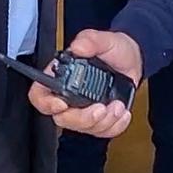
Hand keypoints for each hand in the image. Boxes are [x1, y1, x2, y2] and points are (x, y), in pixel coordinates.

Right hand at [28, 29, 142, 137]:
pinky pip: (102, 132)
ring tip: (118, 105)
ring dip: (104, 122)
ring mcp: (84, 109)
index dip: (46, 103)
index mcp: (61, 76)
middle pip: (62, 118)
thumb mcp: (103, 39)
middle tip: (101, 108)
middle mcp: (69, 95)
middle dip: (83, 118)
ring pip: (84, 128)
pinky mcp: (99, 118)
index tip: (62, 104)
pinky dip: (115, 126)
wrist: (132, 60)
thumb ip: (89, 40)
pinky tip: (122, 113)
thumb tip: (78, 47)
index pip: (40, 95)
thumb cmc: (113, 49)